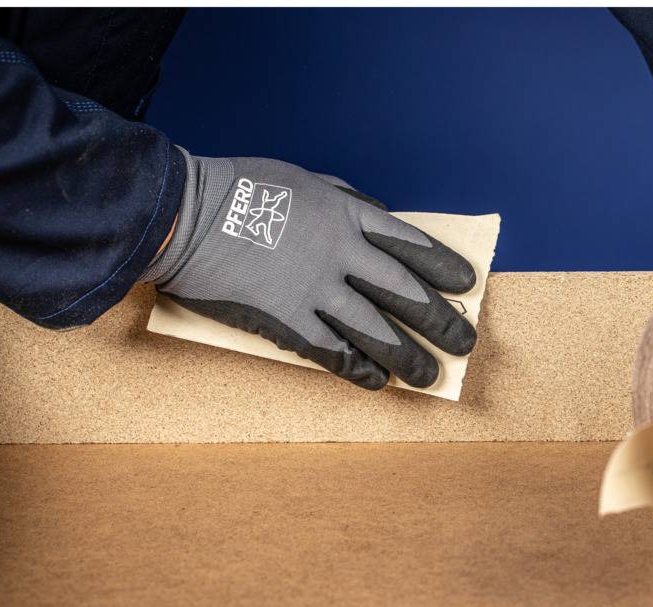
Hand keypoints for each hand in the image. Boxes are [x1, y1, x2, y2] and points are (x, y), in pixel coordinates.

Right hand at [141, 150, 476, 389]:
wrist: (185, 213)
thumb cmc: (242, 189)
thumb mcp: (306, 179)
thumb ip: (347, 200)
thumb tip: (382, 215)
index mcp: (346, 216)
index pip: (410, 244)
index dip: (443, 267)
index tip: (467, 284)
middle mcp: (340, 254)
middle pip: (404, 292)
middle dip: (440, 321)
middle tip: (464, 342)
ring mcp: (314, 289)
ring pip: (375, 330)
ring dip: (408, 356)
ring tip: (430, 376)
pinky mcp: (286, 319)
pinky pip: (332, 351)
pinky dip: (359, 369)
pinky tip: (378, 381)